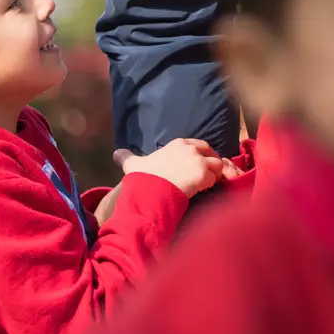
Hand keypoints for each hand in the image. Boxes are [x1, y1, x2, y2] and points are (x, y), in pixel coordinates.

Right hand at [117, 138, 241, 198]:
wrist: (151, 190)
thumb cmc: (144, 177)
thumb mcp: (133, 164)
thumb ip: (127, 157)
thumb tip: (116, 153)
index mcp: (178, 143)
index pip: (196, 144)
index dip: (199, 153)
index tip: (196, 163)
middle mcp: (190, 149)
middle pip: (210, 152)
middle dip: (210, 161)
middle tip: (207, 173)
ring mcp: (199, 161)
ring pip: (217, 164)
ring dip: (214, 174)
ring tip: (207, 183)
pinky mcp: (204, 174)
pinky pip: (215, 178)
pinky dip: (212, 184)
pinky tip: (204, 190)